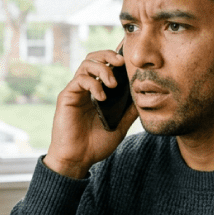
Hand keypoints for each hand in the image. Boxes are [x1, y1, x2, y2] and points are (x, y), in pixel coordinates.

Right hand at [43, 50, 137, 178]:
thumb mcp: (121, 124)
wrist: (78, 159)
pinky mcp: (67, 96)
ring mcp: (76, 91)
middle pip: (94, 58)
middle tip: (122, 62)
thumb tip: (146, 95)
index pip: (106, 65)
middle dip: (109, 55)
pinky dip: (93, 84)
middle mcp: (86, 87)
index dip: (116, 56)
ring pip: (86, 64)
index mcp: (99, 91)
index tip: (130, 56)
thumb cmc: (96, 144)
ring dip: (102, 69)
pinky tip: (101, 97)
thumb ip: (130, 110)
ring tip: (113, 84)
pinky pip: (79, 80)